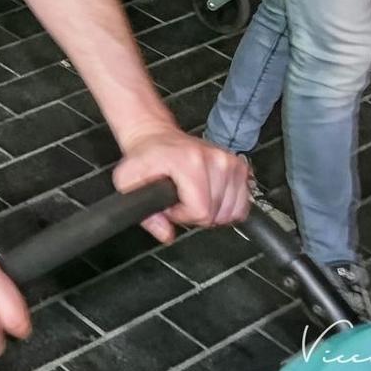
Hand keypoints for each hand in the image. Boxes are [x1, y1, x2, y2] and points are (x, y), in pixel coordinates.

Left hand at [110, 125, 249, 243]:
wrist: (156, 137)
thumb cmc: (146, 157)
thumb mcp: (128, 182)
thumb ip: (145, 214)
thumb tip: (166, 234)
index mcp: (190, 162)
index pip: (200, 211)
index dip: (182, 216)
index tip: (171, 204)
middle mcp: (215, 159)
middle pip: (216, 214)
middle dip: (195, 214)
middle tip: (180, 199)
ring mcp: (229, 162)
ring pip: (231, 212)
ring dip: (211, 211)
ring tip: (193, 196)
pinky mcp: (239, 166)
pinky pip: (242, 204)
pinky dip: (227, 207)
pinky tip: (210, 197)